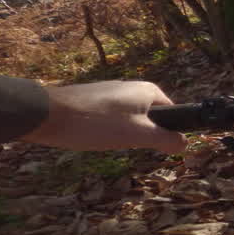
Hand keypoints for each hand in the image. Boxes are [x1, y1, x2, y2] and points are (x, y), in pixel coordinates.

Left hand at [23, 81, 184, 152]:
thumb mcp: (138, 135)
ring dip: (122, 134)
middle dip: (143, 135)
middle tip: (127, 146)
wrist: (48, 114)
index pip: (173, 113)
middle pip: (150, 117)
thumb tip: (185, 144)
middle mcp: (132, 87)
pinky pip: (110, 118)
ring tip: (107, 141)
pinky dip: (106, 129)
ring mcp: (111, 92)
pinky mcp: (93, 99)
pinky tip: (93, 137)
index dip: (168, 133)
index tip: (156, 148)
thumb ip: (165, 139)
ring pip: (129, 119)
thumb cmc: (97, 123)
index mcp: (148, 90)